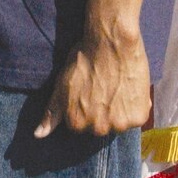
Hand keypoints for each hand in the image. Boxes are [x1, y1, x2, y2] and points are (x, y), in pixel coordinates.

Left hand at [33, 25, 150, 138]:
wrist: (111, 42)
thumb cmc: (84, 61)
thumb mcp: (61, 86)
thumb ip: (51, 114)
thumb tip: (39, 135)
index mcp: (76, 124)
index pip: (83, 125)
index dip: (87, 107)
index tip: (90, 92)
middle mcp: (97, 129)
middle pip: (102, 127)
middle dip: (103, 112)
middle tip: (105, 89)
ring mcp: (119, 125)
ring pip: (120, 123)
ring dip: (121, 111)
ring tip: (118, 88)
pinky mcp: (138, 117)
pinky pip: (138, 117)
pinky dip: (137, 106)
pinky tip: (130, 89)